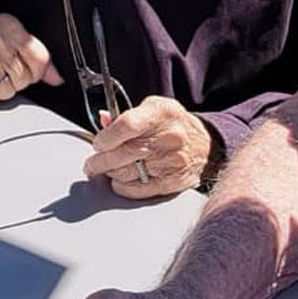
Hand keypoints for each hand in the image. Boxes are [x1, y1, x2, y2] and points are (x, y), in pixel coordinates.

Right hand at [0, 13, 64, 105]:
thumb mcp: (12, 38)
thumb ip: (38, 56)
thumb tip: (57, 78)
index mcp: (10, 27)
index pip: (40, 58)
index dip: (37, 72)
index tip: (29, 71)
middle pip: (25, 78)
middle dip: (17, 81)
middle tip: (3, 71)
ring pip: (8, 91)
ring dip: (1, 90)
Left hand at [83, 96, 217, 197]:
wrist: (206, 147)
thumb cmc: (173, 125)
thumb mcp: (153, 109)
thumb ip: (126, 115)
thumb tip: (101, 120)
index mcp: (162, 113)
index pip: (127, 126)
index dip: (106, 137)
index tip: (98, 143)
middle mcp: (170, 137)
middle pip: (123, 153)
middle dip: (99, 161)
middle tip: (91, 163)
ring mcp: (172, 162)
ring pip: (126, 173)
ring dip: (110, 173)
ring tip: (107, 169)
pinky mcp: (171, 182)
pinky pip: (136, 189)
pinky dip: (122, 186)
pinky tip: (121, 179)